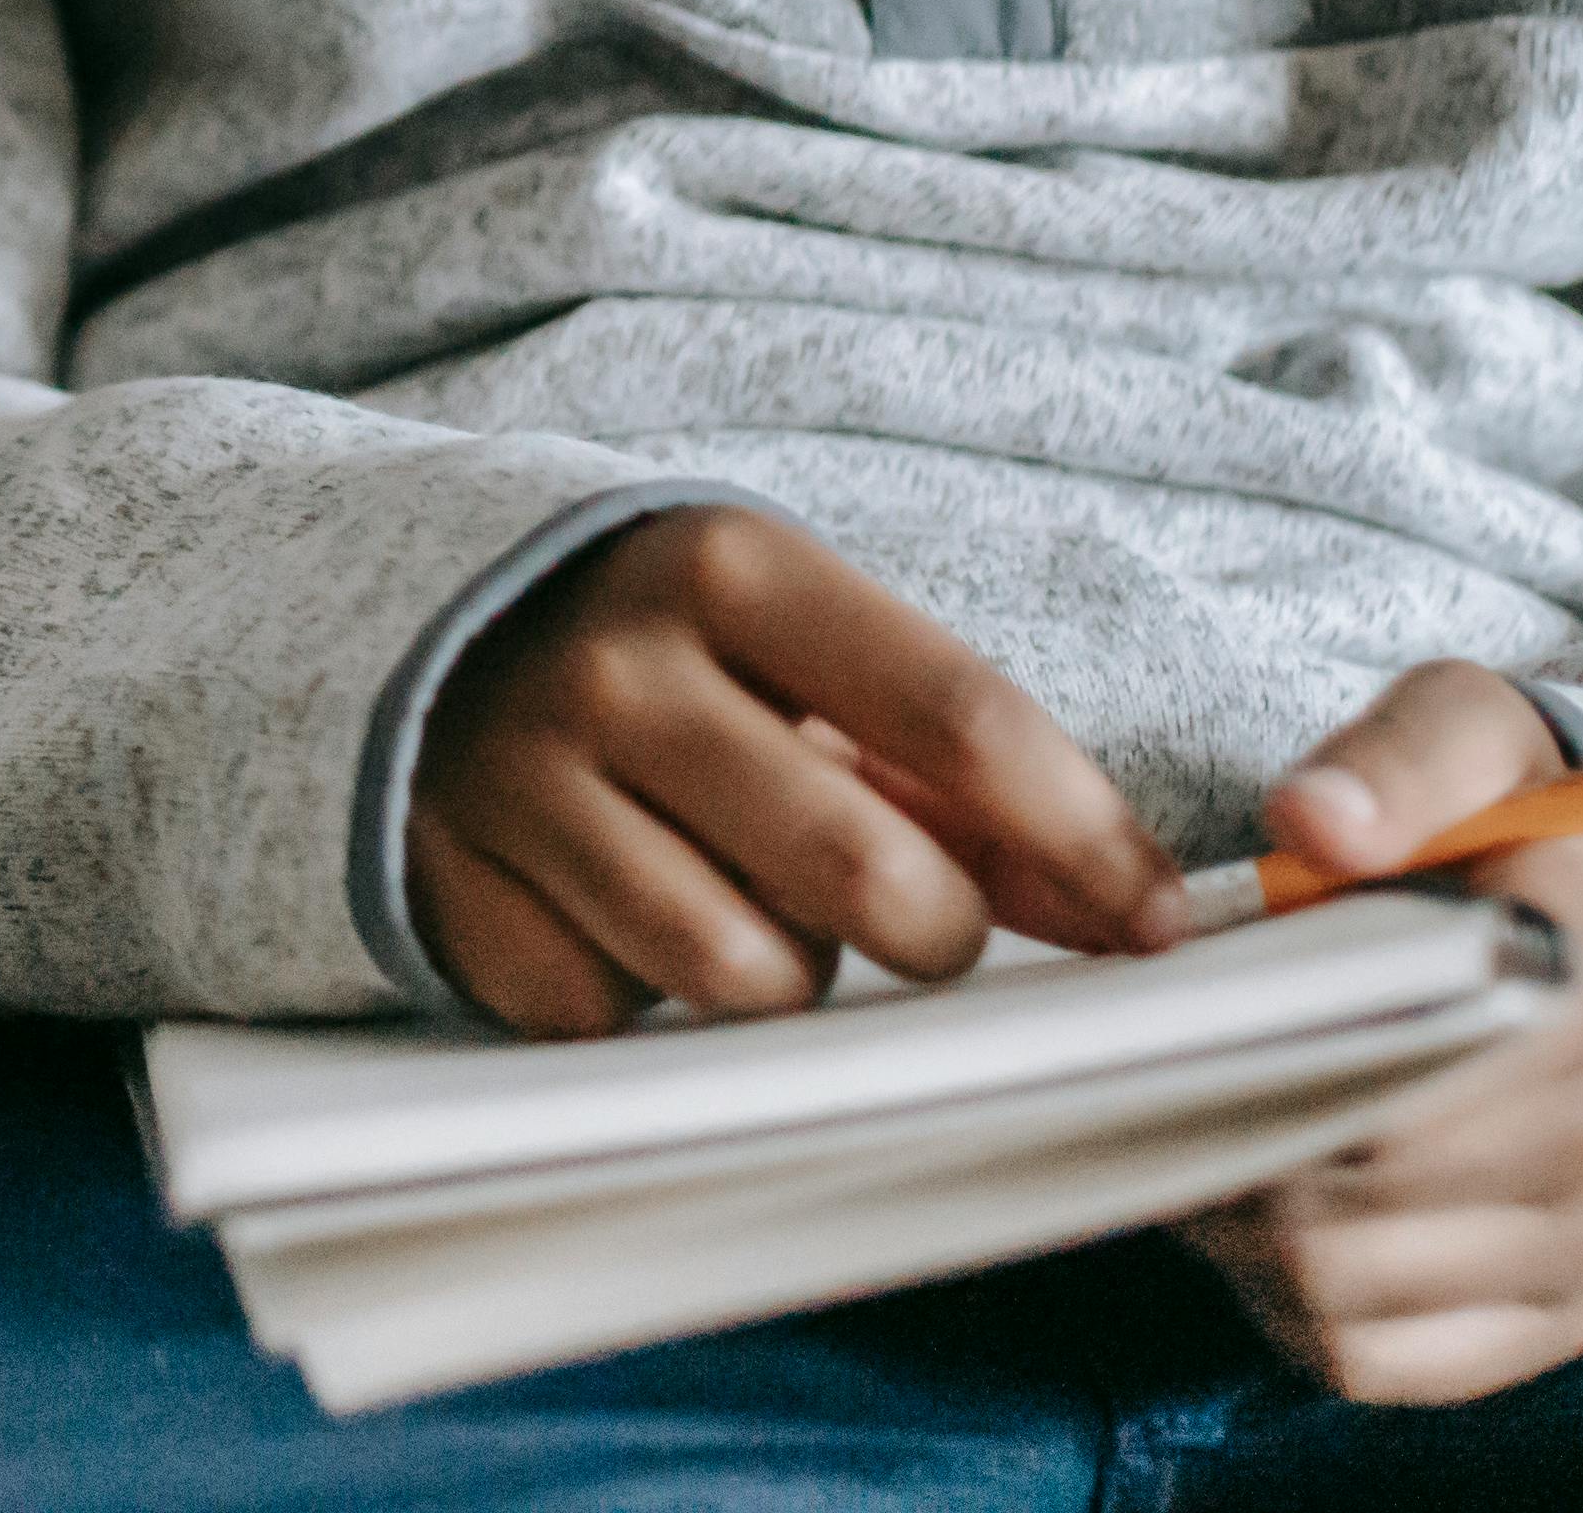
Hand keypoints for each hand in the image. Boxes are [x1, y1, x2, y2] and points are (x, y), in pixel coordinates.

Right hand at [407, 507, 1182, 1036]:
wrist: (426, 641)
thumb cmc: (683, 657)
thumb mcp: (810, 656)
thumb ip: (963, 773)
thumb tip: (1131, 907)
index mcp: (731, 568)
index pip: (958, 714)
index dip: (1084, 837)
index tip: (1156, 920)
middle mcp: (622, 670)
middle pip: (868, 872)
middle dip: (938, 928)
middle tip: (923, 918)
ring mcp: (526, 785)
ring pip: (748, 975)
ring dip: (791, 973)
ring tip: (757, 902)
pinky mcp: (460, 896)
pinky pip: (627, 1014)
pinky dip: (658, 997)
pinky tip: (635, 917)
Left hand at [1176, 662, 1582, 1407]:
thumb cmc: (1519, 837)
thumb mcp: (1474, 738)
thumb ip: (1397, 763)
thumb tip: (1311, 821)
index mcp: (1579, 1000)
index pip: (1384, 1094)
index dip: (1255, 1075)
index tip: (1189, 1030)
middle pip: (1344, 1212)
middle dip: (1226, 1155)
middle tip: (1160, 1090)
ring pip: (1343, 1299)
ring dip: (1241, 1240)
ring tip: (1205, 1145)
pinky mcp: (1550, 1322)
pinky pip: (1378, 1363)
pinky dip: (1294, 1314)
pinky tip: (1265, 1227)